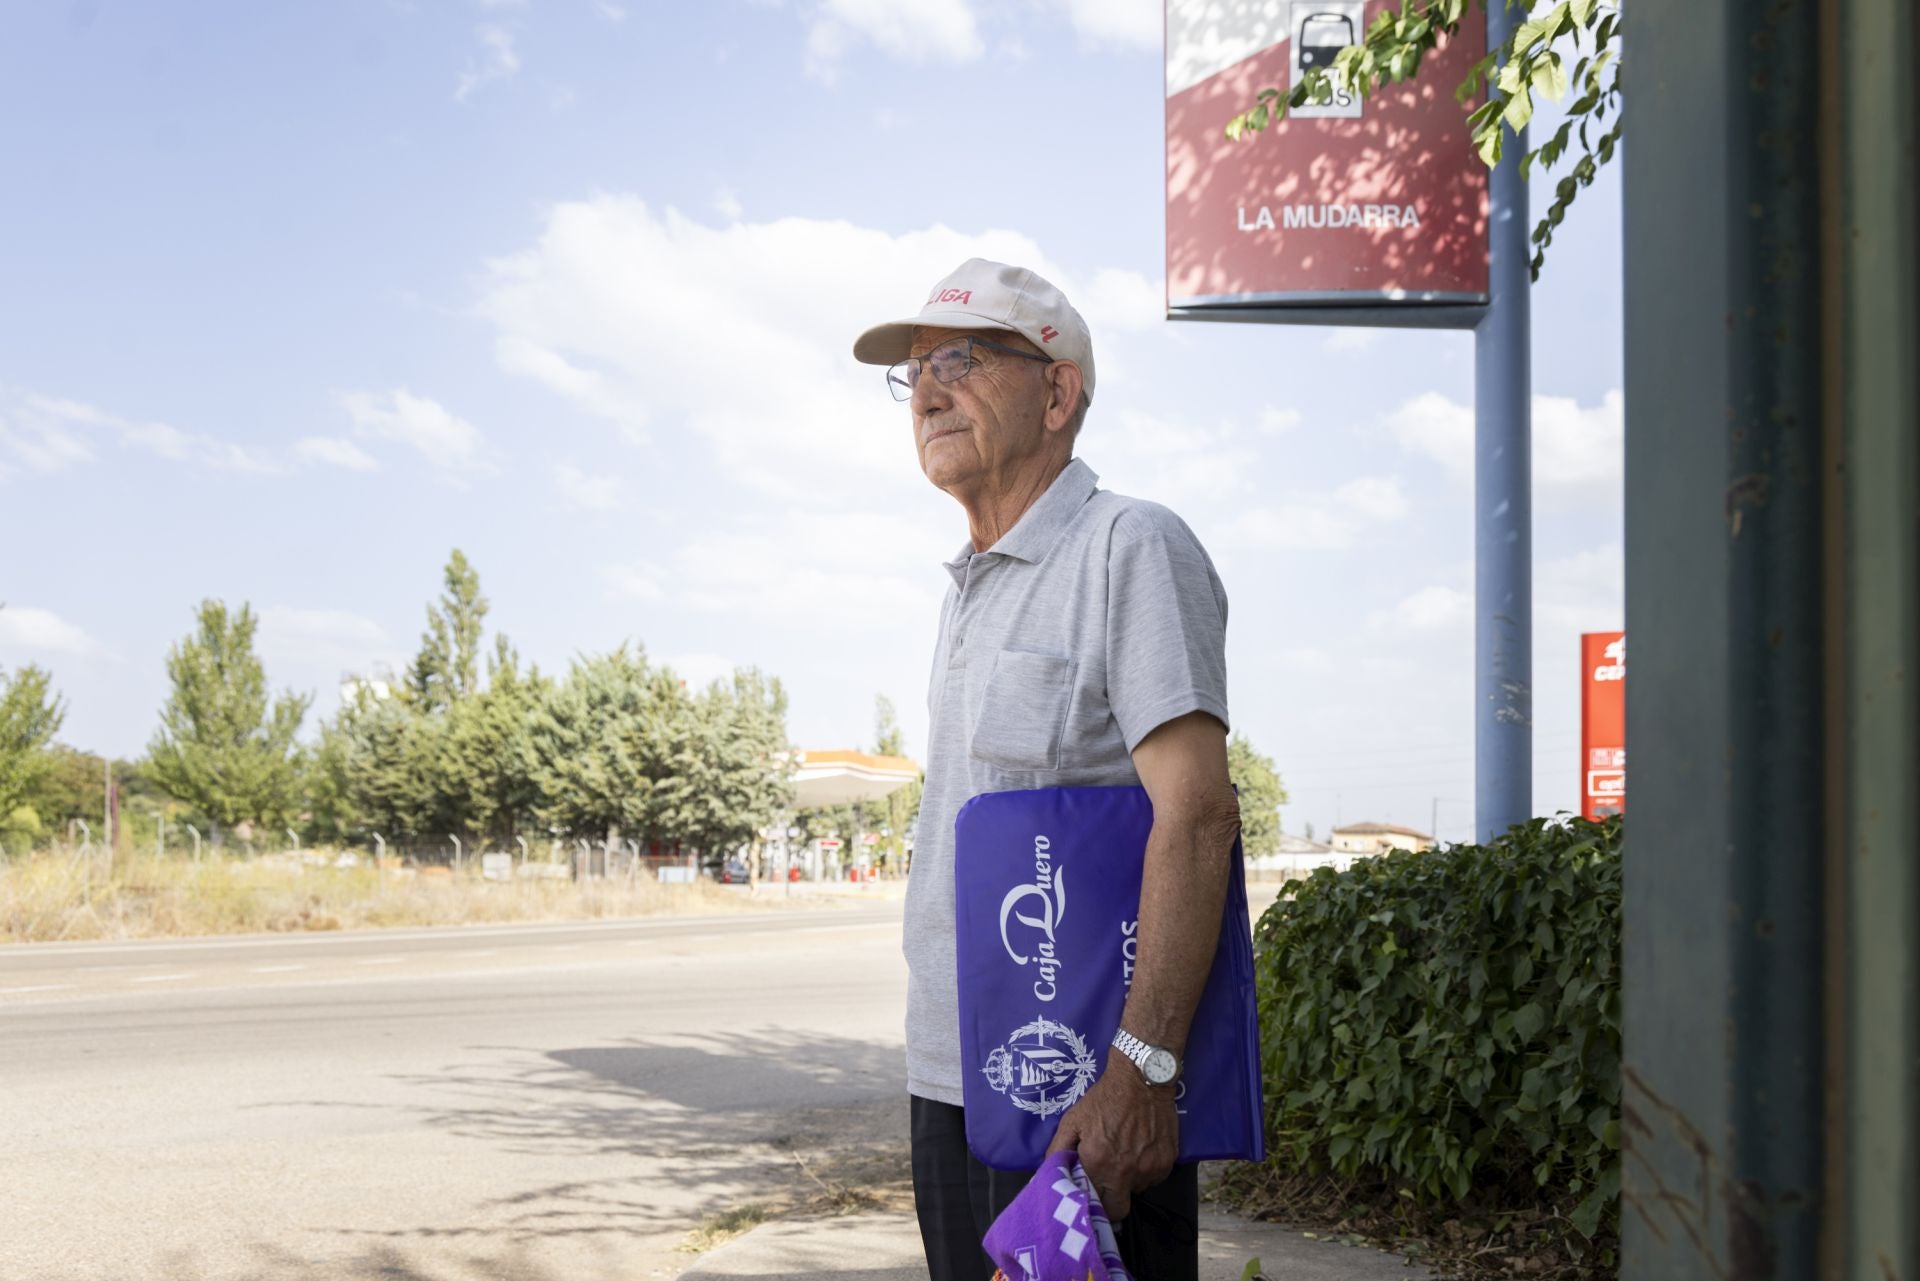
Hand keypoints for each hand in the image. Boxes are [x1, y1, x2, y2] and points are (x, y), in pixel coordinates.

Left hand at [1045, 1047, 1178, 1220]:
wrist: (1142, 1078)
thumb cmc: (1103, 1099)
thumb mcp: (1073, 1120)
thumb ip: (1058, 1150)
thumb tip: (1049, 1173)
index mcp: (1099, 1164)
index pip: (1096, 1206)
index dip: (1092, 1202)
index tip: (1090, 1194)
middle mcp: (1126, 1172)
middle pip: (1119, 1210)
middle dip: (1111, 1201)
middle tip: (1106, 1183)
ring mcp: (1150, 1169)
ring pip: (1137, 1191)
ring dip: (1128, 1182)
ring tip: (1123, 1157)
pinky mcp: (1167, 1162)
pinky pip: (1153, 1178)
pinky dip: (1145, 1170)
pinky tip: (1139, 1150)